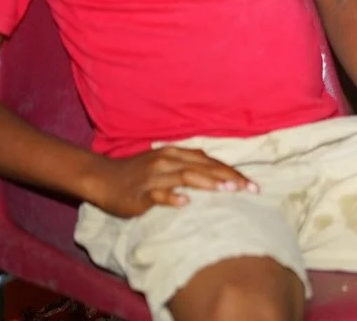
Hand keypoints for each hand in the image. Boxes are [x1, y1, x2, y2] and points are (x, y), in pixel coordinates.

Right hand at [83, 146, 255, 217]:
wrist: (103, 177)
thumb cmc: (140, 173)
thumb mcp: (168, 164)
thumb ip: (192, 167)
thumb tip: (220, 173)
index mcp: (178, 153)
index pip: (212, 162)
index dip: (233, 173)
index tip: (254, 186)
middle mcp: (169, 160)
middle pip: (204, 167)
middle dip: (229, 177)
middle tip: (249, 189)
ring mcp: (154, 175)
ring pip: (185, 176)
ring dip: (207, 183)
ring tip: (226, 190)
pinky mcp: (140, 192)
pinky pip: (157, 193)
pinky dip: (171, 197)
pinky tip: (184, 202)